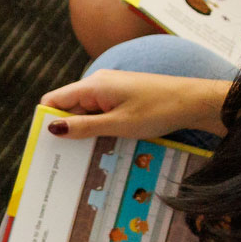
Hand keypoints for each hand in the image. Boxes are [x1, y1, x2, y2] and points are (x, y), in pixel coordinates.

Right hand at [37, 66, 228, 143]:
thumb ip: (84, 126)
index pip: (54, 100)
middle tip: (64, 158)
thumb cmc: (159, 110)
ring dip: (83, 130)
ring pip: (85, 111)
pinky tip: (103, 142)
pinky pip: (100, 111)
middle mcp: (98, 83)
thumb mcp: (118, 124)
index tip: (45, 145)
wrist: (195, 101)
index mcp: (93, 85)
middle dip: (65, 129)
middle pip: (68, 107)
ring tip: (84, 154)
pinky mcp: (122, 96)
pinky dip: (98, 126)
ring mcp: (111, 89)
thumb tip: (53, 128)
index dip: (46, 120)